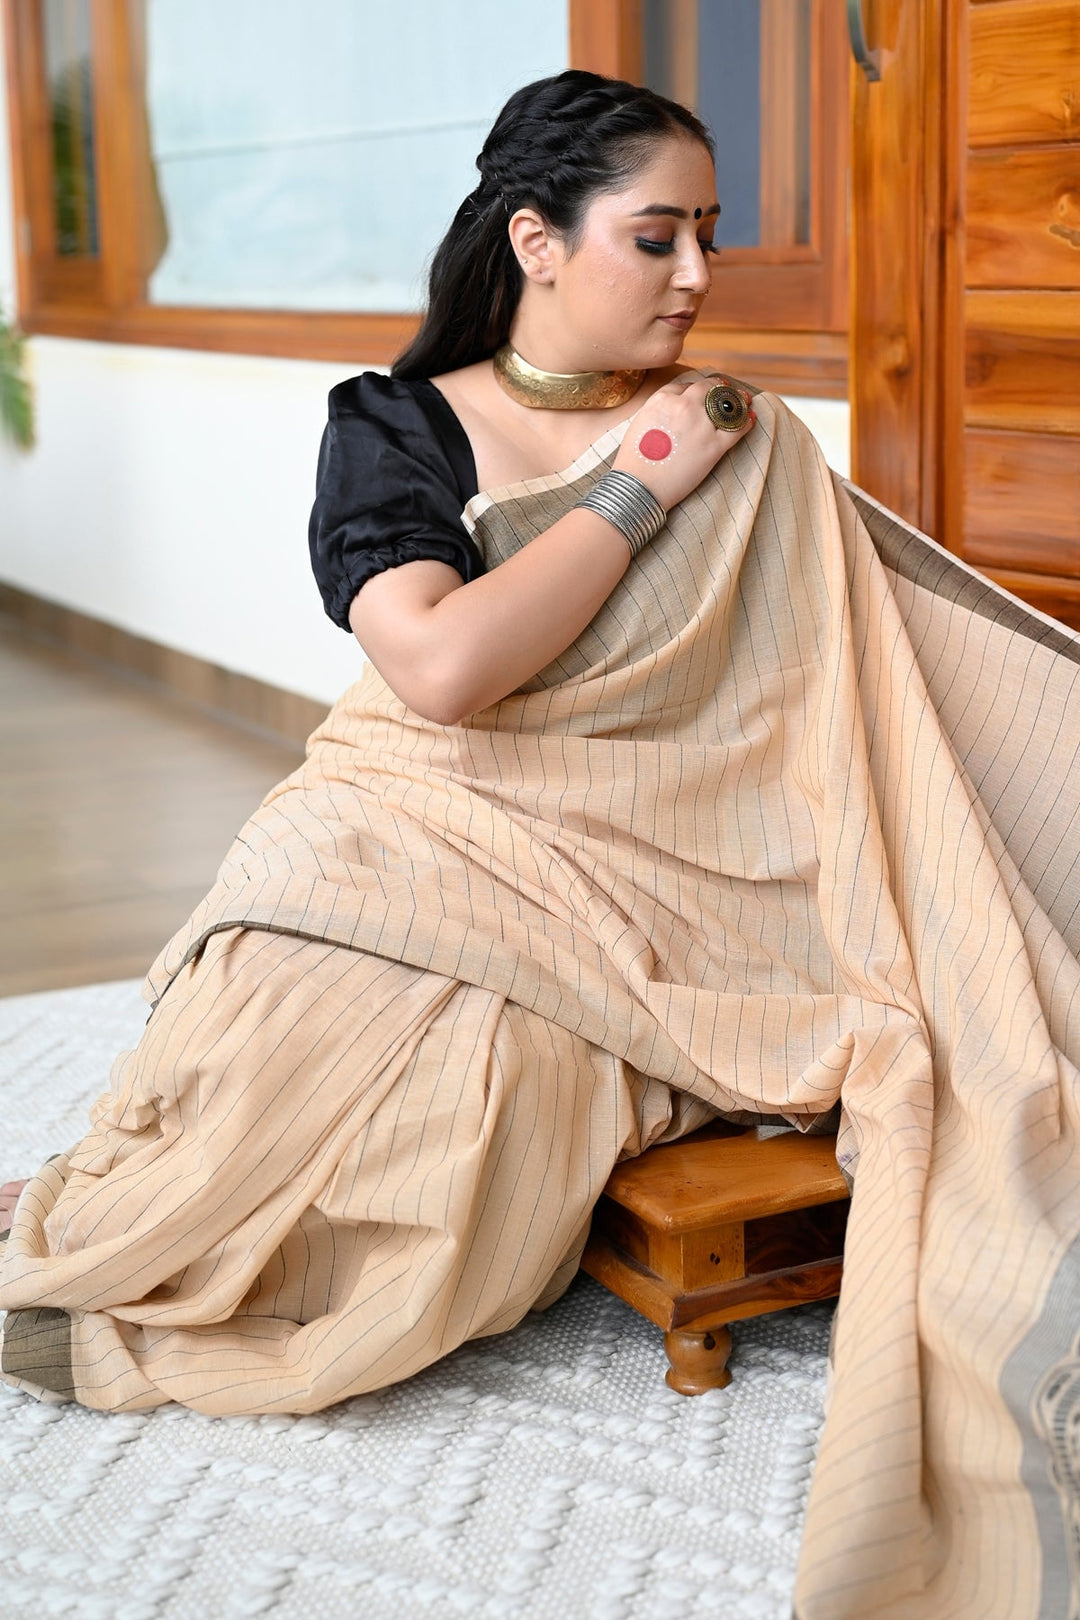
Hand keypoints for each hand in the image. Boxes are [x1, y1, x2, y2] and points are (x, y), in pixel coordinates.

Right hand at [612, 372, 755, 510]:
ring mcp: (701, 424)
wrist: (638, 487)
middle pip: (708, 388)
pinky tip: (751, 419)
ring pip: (726, 404)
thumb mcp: (640, 424)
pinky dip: (746, 422)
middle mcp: (684, 405)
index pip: (686, 386)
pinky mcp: (714, 446)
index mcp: (663, 399)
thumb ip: (659, 412)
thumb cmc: (635, 461)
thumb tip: (672, 411)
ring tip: (744, 399)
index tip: (702, 392)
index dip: (696, 389)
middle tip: (727, 389)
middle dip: (718, 387)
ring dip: (737, 400)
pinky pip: (736, 428)